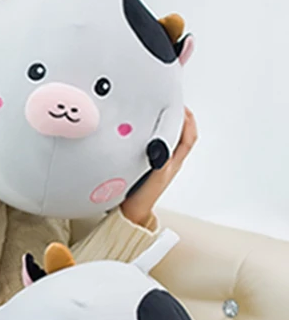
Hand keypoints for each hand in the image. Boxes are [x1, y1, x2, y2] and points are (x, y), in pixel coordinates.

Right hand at [121, 107, 197, 226]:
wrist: (130, 214)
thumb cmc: (143, 199)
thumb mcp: (155, 178)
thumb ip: (159, 160)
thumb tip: (160, 143)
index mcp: (174, 162)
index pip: (188, 136)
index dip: (188, 120)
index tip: (180, 106)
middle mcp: (168, 161)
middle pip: (179, 135)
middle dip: (176, 119)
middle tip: (167, 105)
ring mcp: (158, 164)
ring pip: (166, 140)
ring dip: (164, 127)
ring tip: (155, 115)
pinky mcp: (146, 166)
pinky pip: (153, 147)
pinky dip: (151, 136)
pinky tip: (141, 133)